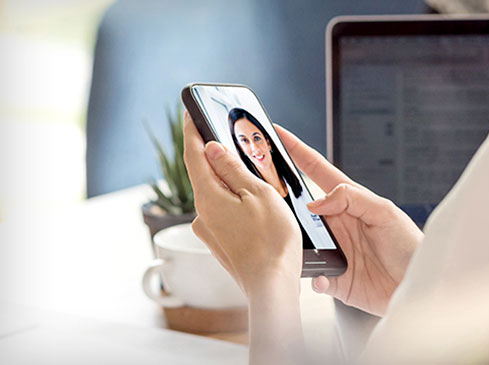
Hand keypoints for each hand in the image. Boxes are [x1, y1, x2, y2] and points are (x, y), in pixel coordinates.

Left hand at [182, 111, 301, 295]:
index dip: (191, 130)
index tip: (189, 112)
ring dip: (227, 179)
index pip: (192, 154)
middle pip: (204, 173)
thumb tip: (212, 148)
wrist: (272, 285)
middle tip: (230, 139)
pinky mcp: (219, 241)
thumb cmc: (271, 241)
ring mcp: (209, 229)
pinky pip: (222, 211)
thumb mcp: (257, 194)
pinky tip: (252, 203)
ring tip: (251, 174)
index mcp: (208, 196)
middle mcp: (202, 213)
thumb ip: (232, 169)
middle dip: (215, 155)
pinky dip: (232, 200)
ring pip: (215, 193)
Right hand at [276, 125, 422, 315]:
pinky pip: (312, 275)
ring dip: (291, 241)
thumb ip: (352, 198)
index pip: (316, 170)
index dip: (297, 151)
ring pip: (298, 240)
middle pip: (299, 205)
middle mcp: (335, 223)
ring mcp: (331, 249)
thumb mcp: (385, 212)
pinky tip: (322, 276)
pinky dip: (313, 276)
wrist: (417, 287)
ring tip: (289, 240)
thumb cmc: (409, 246)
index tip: (278, 134)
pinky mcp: (332, 277)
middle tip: (262, 190)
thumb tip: (317, 202)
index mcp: (348, 202)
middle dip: (279, 197)